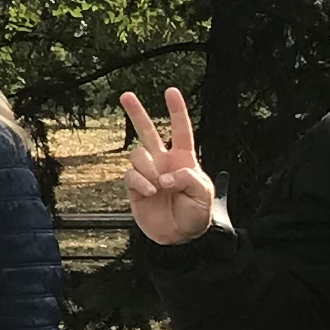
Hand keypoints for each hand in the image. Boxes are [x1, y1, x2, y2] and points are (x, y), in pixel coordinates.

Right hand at [119, 86, 217, 245]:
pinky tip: (150, 192)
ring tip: (157, 185)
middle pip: (148, 132)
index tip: (171, 92)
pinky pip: (130, 175)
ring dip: (147, 167)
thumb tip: (165, 175)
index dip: (176, 111)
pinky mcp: (135, 188)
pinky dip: (140, 182)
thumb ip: (188, 179)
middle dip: (137, 113)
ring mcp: (147, 174)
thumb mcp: (203, 194)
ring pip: (137, 154)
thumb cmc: (196, 214)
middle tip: (126, 95)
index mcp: (183, 159)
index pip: (181, 130)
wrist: (180, 237)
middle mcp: (163, 162)